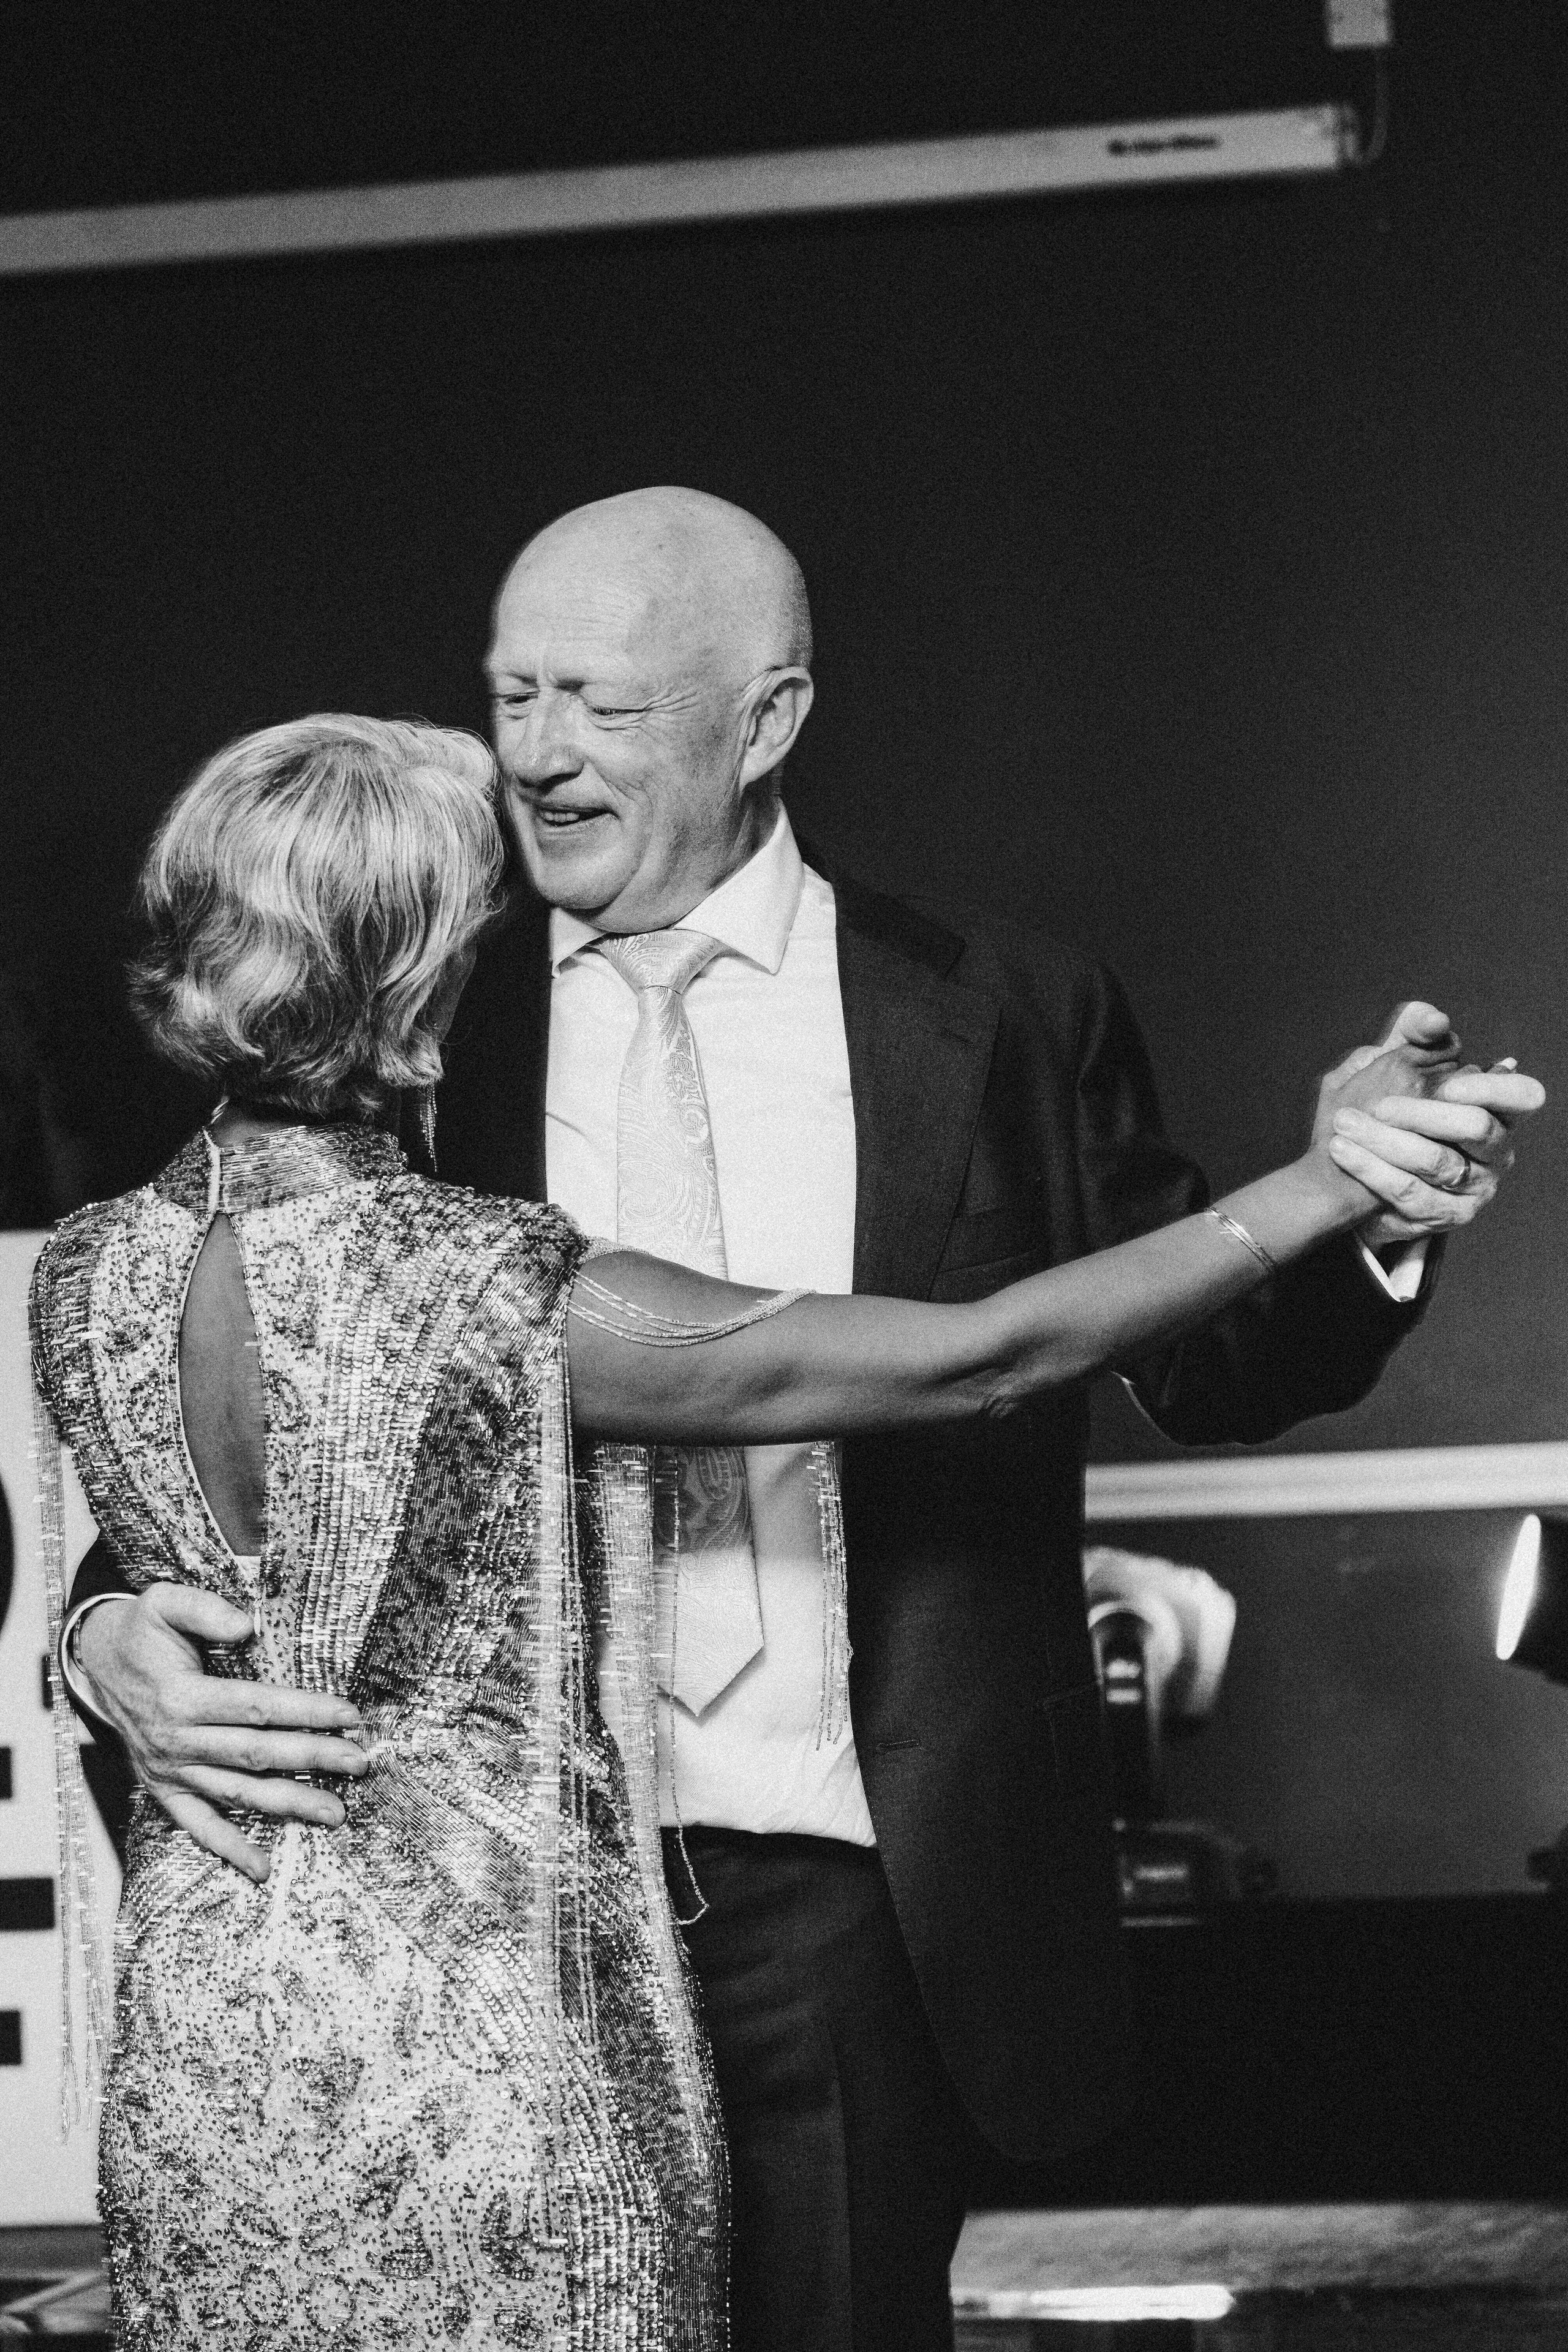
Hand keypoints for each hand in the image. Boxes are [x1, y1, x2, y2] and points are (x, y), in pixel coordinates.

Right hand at [76, 1585, 368, 1883]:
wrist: (94, 1664)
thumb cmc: (141, 1631)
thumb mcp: (162, 1602)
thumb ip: (203, 1609)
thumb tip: (246, 1625)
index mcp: (182, 1697)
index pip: (256, 1707)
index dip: (305, 1710)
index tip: (349, 1715)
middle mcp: (177, 1740)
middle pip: (256, 1753)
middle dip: (313, 1758)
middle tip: (360, 1762)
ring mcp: (171, 1770)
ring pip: (237, 1793)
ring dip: (288, 1804)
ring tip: (335, 1813)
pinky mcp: (164, 1789)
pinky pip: (197, 1825)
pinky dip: (229, 1847)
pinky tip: (262, 1867)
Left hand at [1318, 1003, 1545, 1247]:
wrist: (1357, 1183)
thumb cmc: (1384, 1117)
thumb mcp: (1393, 1070)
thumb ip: (1413, 1036)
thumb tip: (1434, 1018)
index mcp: (1496, 1108)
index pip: (1523, 1095)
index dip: (1491, 1087)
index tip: (1449, 1084)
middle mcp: (1497, 1149)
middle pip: (1477, 1126)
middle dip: (1422, 1113)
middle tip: (1377, 1106)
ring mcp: (1477, 1187)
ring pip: (1438, 1161)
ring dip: (1385, 1141)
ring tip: (1343, 1124)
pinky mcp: (1448, 1216)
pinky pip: (1410, 1193)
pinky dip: (1372, 1170)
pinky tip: (1343, 1152)